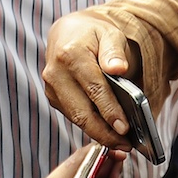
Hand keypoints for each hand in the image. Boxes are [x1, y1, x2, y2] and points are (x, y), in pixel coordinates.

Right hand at [43, 14, 140, 149]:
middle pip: (81, 111)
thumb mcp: (109, 34)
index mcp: (70, 56)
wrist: (68, 32)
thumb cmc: (93, 34)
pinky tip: (108, 133)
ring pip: (76, 118)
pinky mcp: (54, 98)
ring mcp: (51, 88)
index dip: (110, 110)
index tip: (125, 127)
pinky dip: (91, 126)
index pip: (94, 89)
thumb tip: (119, 69)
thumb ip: (114, 51)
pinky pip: (73, 116)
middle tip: (126, 145)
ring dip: (98, 133)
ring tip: (121, 143)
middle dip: (104, 132)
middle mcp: (55, 74)